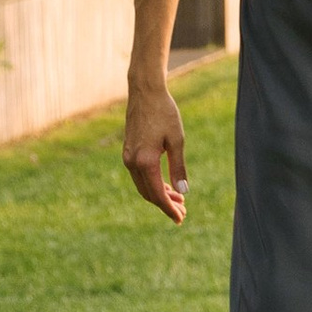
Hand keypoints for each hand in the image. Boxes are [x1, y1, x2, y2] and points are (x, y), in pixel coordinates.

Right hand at [125, 83, 187, 223]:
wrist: (145, 92)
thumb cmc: (164, 113)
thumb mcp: (177, 140)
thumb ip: (178, 168)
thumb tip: (183, 192)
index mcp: (145, 161)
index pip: (157, 194)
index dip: (169, 209)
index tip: (180, 219)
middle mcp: (132, 162)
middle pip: (148, 194)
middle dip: (165, 205)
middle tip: (183, 212)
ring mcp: (127, 157)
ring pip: (143, 186)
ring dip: (159, 195)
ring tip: (179, 200)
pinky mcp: (128, 152)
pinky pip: (139, 176)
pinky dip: (152, 184)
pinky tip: (166, 185)